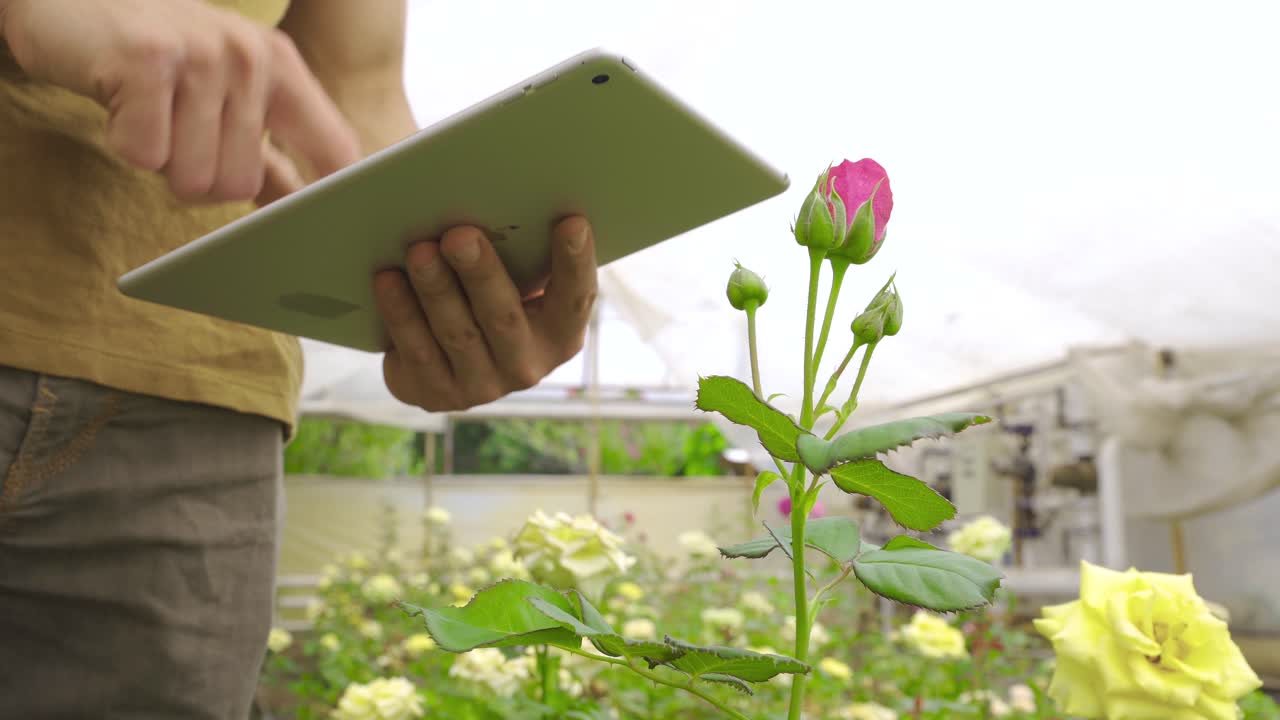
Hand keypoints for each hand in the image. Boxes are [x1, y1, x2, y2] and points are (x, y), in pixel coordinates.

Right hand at [0, 0, 359, 202]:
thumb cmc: (152, 58)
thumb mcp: (223, 91)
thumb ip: (264, 149)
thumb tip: (300, 212)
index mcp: (280, 65)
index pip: (334, 148)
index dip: (331, 199)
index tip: (323, 233)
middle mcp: (249, 55)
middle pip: (241, 186)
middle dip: (198, 178)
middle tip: (173, 133)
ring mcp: (201, 54)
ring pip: (193, 177)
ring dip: (160, 162)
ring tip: (149, 114)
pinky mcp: (147, 60)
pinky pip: (146, 155)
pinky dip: (125, 143)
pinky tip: (121, 104)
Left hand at [374, 217, 598, 411]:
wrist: (447, 355)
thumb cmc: (489, 294)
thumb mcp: (515, 279)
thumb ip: (520, 253)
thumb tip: (499, 199)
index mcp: (561, 334)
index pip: (575, 298)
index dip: (576, 262)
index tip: (572, 221)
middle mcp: (527, 366)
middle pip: (504, 316)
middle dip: (481, 273)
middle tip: (459, 234)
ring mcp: (482, 387)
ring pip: (457, 333)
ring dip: (436, 289)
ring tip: (419, 251)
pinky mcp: (437, 394)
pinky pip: (417, 351)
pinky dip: (401, 312)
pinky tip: (388, 278)